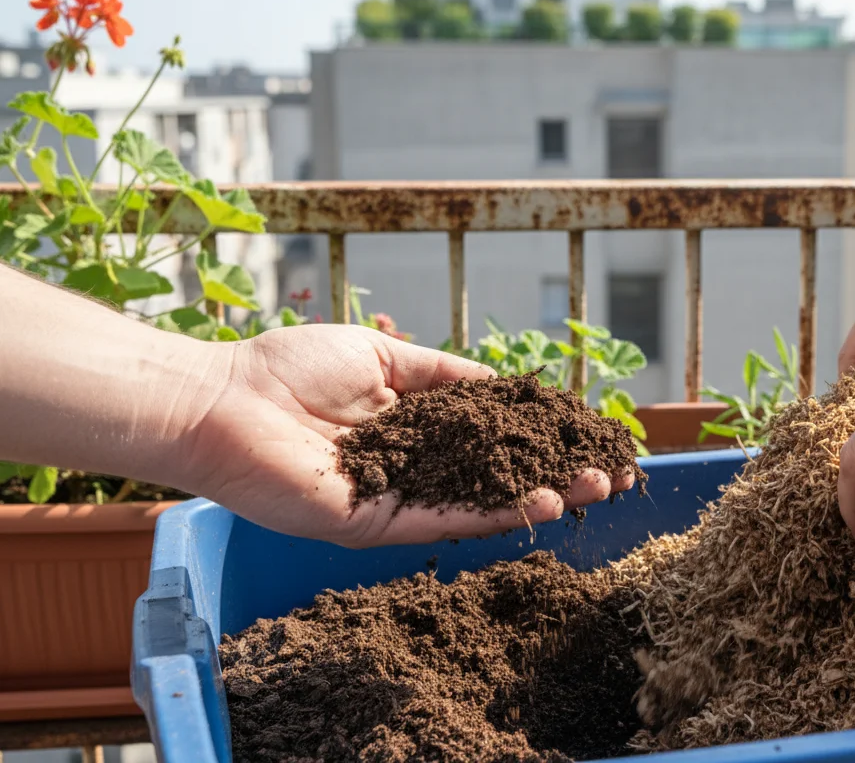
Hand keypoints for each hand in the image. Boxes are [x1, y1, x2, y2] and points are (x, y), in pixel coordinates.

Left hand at [178, 325, 635, 547]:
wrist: (221, 401)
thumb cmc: (289, 368)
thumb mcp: (383, 353)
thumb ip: (444, 373)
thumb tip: (502, 384)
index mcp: (415, 426)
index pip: (493, 435)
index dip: (542, 435)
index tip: (591, 432)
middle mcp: (414, 466)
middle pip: (499, 473)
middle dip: (557, 471)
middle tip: (609, 473)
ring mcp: (398, 498)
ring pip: (482, 502)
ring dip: (540, 496)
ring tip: (591, 488)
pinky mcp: (377, 524)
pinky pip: (444, 520)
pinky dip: (493, 515)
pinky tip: (538, 504)